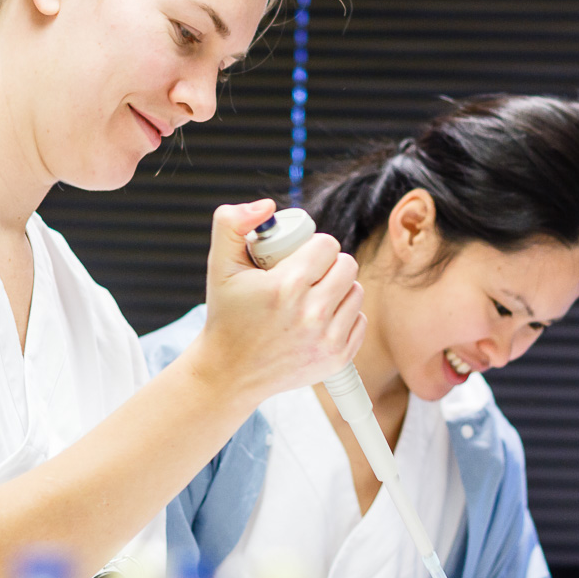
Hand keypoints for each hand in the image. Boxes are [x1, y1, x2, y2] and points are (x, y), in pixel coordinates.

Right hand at [190, 199, 364, 402]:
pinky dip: (344, 316)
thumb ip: (231, 223)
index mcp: (286, 287)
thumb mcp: (219, 264)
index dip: (313, 245)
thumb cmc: (226, 315)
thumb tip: (267, 206)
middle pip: (347, 265)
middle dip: (329, 264)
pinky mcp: (337, 359)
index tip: (299, 256)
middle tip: (307, 274)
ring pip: (356, 292)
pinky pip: (359, 321)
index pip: (327, 245)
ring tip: (313, 295)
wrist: (229, 372)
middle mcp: (311, 314)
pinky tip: (320, 319)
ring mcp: (327, 340)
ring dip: (339, 289)